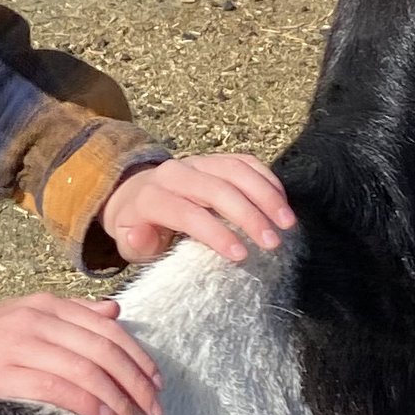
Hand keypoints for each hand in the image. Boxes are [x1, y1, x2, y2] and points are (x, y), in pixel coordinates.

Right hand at [0, 293, 162, 414]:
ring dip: (119, 402)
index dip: (139, 357)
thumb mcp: (25, 318)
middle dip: (136, 384)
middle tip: (154, 413)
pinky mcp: (4, 374)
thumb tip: (115, 312)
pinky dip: (88, 404)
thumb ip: (71, 315)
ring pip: (87, 371)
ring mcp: (19, 345)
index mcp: (46, 304)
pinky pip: (58, 388)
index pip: (108, 328)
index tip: (157, 385)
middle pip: (104, 350)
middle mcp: (36, 319)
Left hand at [100, 150, 292, 267]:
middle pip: (217, 189)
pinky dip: (267, 180)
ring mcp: (198, 162)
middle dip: (248, 216)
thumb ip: (135, 242)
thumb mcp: (127, 242)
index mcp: (152, 197)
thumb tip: (141, 235)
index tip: (240, 255)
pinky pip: (246, 162)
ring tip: (287, 223)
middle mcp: (175, 173)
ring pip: (236, 170)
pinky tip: (282, 203)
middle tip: (272, 243)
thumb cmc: (137, 227)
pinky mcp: (216, 159)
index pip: (187, 213)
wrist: (135, 194)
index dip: (214, 233)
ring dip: (266, 195)